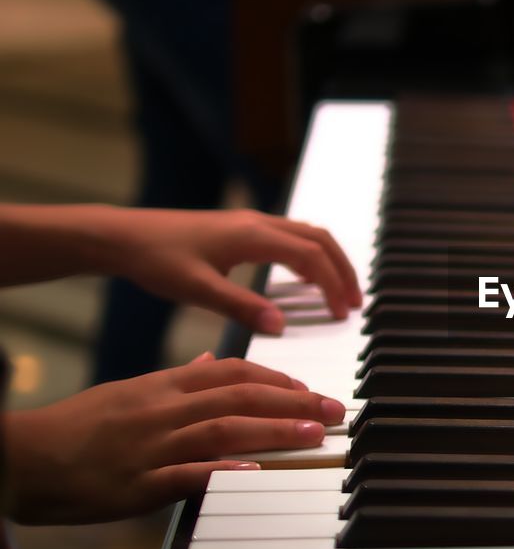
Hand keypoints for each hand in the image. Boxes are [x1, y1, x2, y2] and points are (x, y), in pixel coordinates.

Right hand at [2, 354, 345, 523]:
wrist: (21, 457)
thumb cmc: (76, 428)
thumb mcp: (129, 392)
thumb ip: (176, 379)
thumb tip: (211, 362)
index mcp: (162, 387)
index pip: (230, 372)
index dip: (276, 379)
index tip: (308, 388)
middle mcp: (162, 410)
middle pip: (238, 398)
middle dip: (292, 402)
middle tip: (333, 410)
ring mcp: (151, 446)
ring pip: (222, 430)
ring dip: (273, 431)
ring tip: (312, 434)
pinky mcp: (137, 483)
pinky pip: (186, 474)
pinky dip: (223, 471)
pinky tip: (256, 470)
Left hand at [99, 207, 362, 334]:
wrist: (124, 236)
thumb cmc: (156, 259)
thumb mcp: (198, 289)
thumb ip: (241, 307)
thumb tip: (281, 326)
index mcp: (253, 235)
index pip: (310, 257)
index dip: (331, 285)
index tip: (342, 313)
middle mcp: (258, 223)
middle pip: (320, 240)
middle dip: (342, 271)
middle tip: (354, 303)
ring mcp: (251, 222)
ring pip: (309, 235)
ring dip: (329, 261)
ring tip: (340, 292)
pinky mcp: (242, 228)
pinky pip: (291, 237)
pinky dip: (310, 256)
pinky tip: (305, 279)